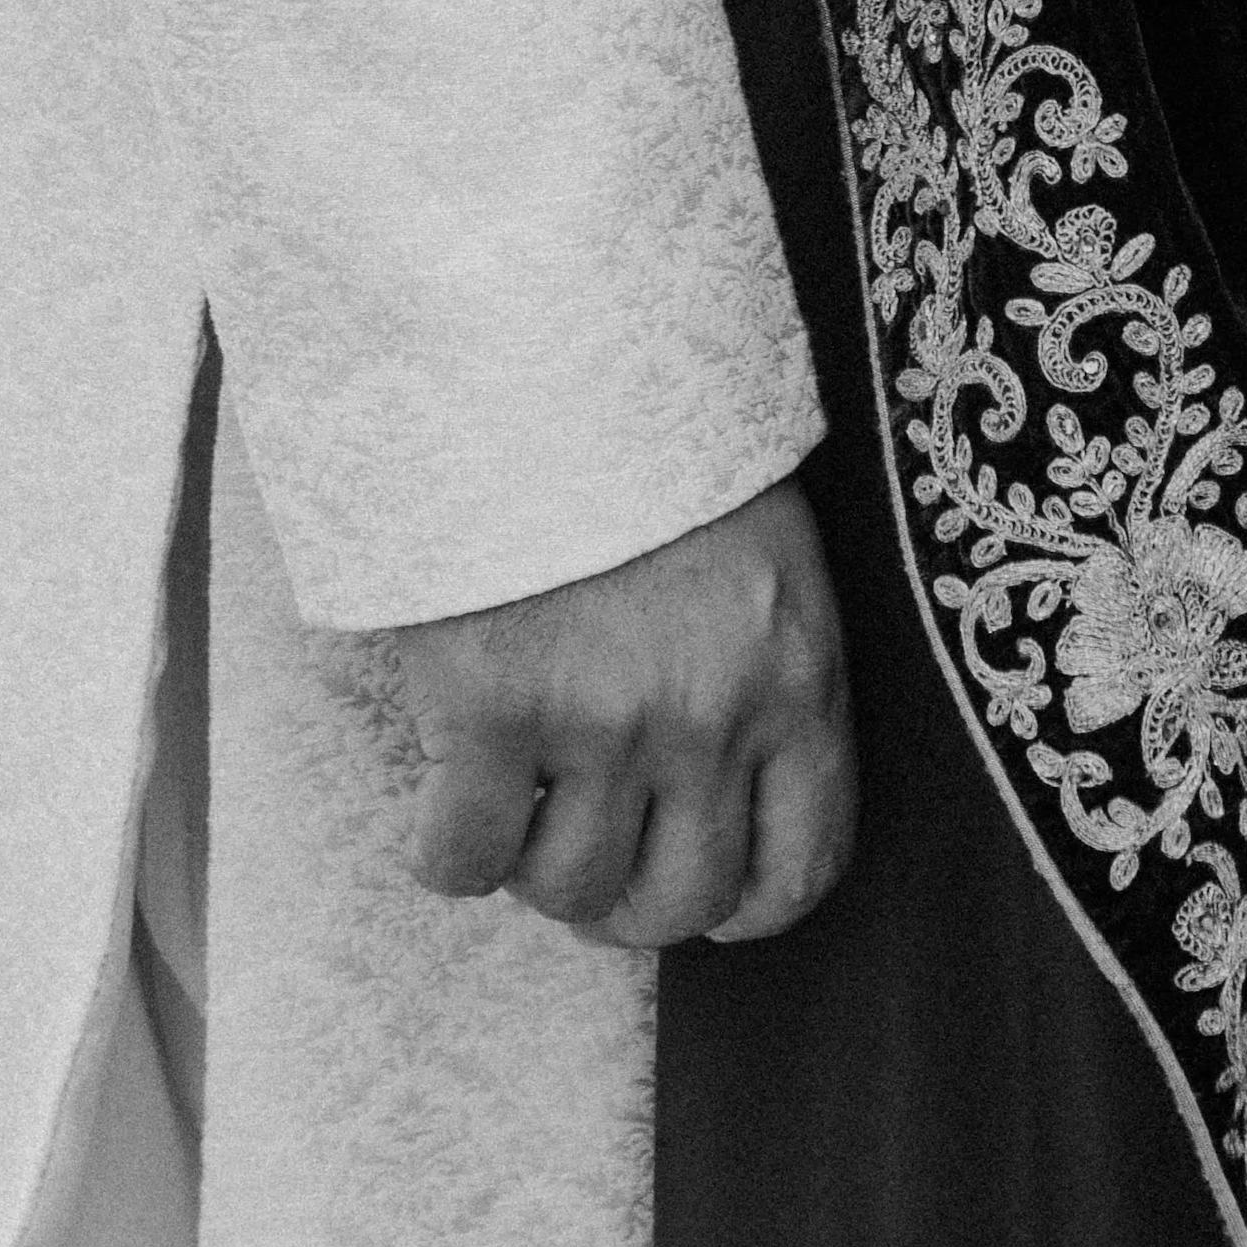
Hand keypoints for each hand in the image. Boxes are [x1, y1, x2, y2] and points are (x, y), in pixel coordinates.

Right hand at [387, 478, 851, 950]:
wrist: (546, 343)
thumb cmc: (654, 444)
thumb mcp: (761, 554)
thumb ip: (759, 676)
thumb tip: (716, 807)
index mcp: (799, 672)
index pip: (800, 867)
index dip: (740, 903)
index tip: (694, 882)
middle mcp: (714, 713)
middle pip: (677, 904)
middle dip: (626, 898)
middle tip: (586, 843)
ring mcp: (605, 716)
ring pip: (569, 890)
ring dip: (536, 865)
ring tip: (521, 793)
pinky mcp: (495, 707)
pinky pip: (464, 858)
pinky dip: (446, 850)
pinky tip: (448, 790)